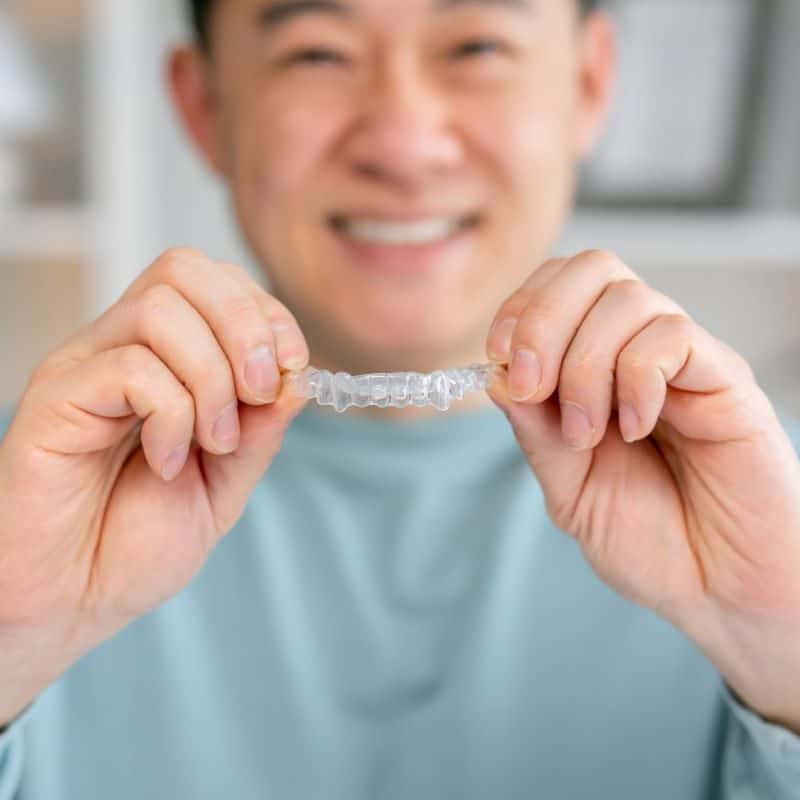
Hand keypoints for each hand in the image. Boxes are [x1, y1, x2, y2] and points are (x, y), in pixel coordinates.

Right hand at [0, 248, 308, 724]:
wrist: (74, 598)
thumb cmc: (137, 541)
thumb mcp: (226, 481)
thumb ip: (260, 428)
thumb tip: (297, 375)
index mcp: (165, 358)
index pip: (217, 281)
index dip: (267, 314)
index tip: (291, 371)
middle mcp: (121, 347)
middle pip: (185, 268)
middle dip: (246, 326)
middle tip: (258, 396)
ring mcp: (85, 366)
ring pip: (161, 310)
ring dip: (212, 379)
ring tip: (212, 442)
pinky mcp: (56, 396)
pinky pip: (130, 366)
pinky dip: (172, 415)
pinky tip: (164, 462)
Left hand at [486, 250, 799, 731]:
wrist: (718, 589)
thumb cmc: (650, 540)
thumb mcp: (569, 487)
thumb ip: (536, 433)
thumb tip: (499, 376)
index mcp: (598, 367)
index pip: (558, 288)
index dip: (519, 310)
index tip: (499, 360)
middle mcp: (641, 351)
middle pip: (592, 268)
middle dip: (542, 320)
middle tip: (533, 388)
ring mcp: (686, 362)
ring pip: (627, 299)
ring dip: (585, 366)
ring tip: (590, 433)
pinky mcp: (727, 380)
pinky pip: (673, 337)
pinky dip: (635, 378)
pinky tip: (635, 427)